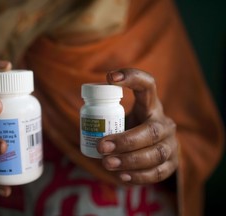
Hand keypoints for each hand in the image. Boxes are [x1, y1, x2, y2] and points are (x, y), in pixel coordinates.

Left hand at [97, 68, 177, 184]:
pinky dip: (139, 176)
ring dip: (130, 161)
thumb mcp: (122, 118)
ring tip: (107, 164)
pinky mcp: (172, 163)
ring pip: (156, 153)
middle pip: (151, 130)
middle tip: (101, 147)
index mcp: (150, 106)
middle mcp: (164, 123)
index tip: (109, 78)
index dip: (132, 77)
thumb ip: (108, 116)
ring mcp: (171, 144)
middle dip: (125, 141)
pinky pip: (158, 173)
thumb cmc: (131, 129)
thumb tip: (84, 121)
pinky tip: (122, 177)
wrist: (153, 148)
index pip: (147, 85)